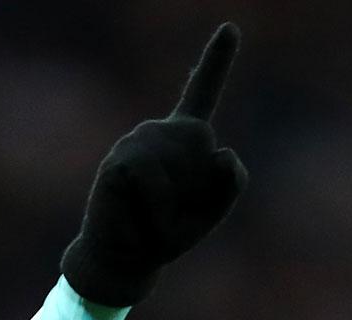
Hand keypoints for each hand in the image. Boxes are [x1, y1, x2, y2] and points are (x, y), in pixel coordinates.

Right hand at [60, 22, 249, 307]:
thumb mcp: (213, 212)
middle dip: (195, 188)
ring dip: (173, 204)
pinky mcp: (119, 161)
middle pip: (201, 142)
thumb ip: (232, 181)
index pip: (202, 91)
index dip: (217, 60)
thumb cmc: (167, 235)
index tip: (230, 27)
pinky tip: (145, 218)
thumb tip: (221, 151)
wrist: (127, 260)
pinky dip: (158, 207)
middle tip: (169, 215)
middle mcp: (159, 131)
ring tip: (155, 220)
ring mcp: (136, 142)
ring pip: (177, 162)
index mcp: (185, 138)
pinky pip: (152, 178)